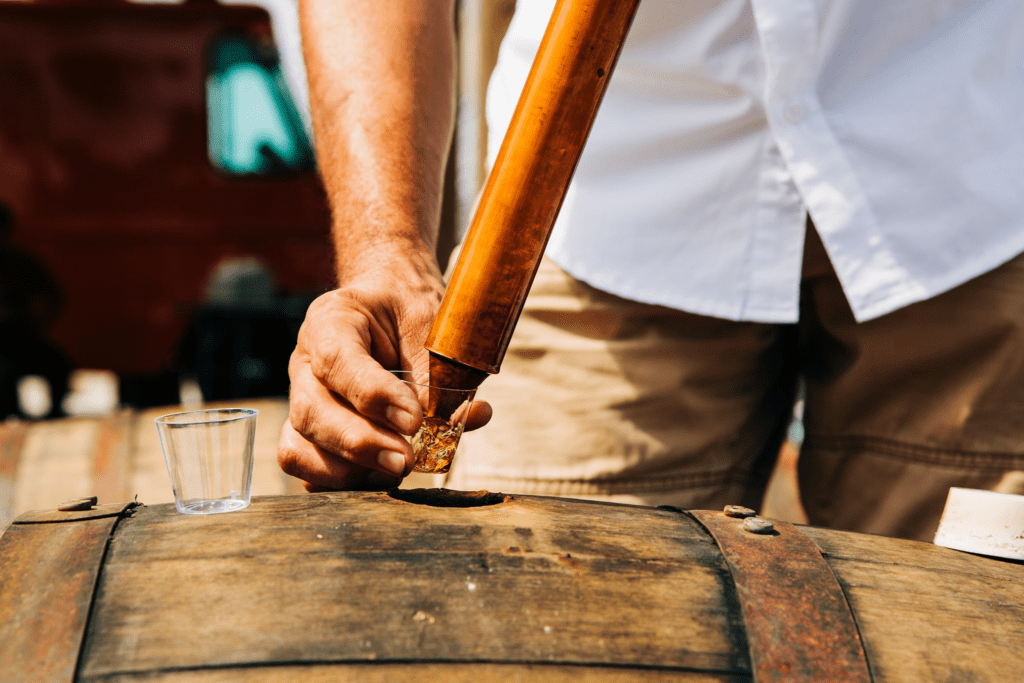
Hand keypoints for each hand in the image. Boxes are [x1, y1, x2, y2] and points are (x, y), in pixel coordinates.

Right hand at [277, 251, 490, 490]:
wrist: (389, 303)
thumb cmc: (408, 311)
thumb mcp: (428, 323)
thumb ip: (439, 371)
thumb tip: (469, 417)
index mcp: (331, 321)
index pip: (336, 360)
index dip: (373, 396)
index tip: (414, 419)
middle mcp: (305, 363)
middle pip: (311, 412)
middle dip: (361, 444)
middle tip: (406, 460)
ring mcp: (302, 399)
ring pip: (299, 445)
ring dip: (348, 469)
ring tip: (396, 470)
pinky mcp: (309, 431)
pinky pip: (305, 464)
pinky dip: (338, 480)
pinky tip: (377, 478)